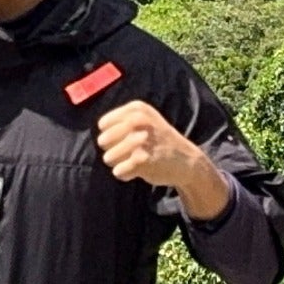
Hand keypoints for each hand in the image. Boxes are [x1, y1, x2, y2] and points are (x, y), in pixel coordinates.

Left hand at [94, 99, 232, 222]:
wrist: (186, 160)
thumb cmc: (159, 140)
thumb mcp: (145, 119)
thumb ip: (120, 120)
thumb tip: (97, 134)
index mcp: (136, 109)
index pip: (103, 124)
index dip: (111, 135)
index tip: (128, 138)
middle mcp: (137, 122)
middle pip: (102, 141)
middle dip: (113, 150)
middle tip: (132, 152)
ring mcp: (139, 141)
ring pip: (108, 158)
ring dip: (119, 164)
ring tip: (137, 160)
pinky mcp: (141, 160)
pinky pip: (118, 172)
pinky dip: (126, 174)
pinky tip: (140, 170)